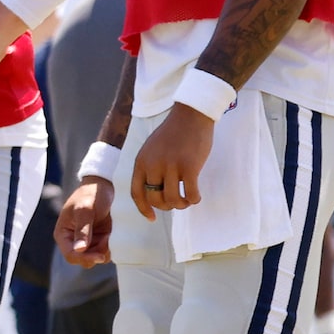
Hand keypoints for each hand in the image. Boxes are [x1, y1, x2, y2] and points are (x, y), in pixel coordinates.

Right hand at [55, 178, 113, 266]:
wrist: (102, 185)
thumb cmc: (90, 194)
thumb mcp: (85, 210)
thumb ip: (82, 230)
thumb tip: (78, 249)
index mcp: (63, 234)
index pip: (71, 255)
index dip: (84, 258)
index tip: (100, 255)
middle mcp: (73, 240)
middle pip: (83, 260)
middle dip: (95, 254)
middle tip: (105, 240)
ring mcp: (87, 241)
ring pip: (95, 258)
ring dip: (104, 250)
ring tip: (107, 234)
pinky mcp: (98, 239)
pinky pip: (104, 252)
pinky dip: (110, 247)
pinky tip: (110, 234)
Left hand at [127, 104, 213, 218]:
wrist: (190, 115)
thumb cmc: (173, 133)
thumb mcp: (152, 149)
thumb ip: (150, 168)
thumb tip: (154, 192)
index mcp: (141, 162)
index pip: (136, 193)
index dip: (143, 209)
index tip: (152, 218)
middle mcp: (153, 165)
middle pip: (155, 199)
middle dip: (165, 207)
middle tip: (175, 203)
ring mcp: (171, 166)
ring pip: (172, 200)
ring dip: (181, 205)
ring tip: (186, 200)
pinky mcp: (189, 166)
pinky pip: (190, 194)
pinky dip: (194, 199)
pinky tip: (196, 197)